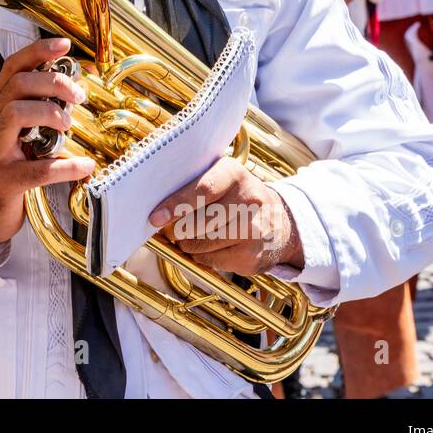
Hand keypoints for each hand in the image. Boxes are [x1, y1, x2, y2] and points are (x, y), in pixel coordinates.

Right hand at [0, 37, 94, 251]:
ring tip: (68, 125)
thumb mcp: (16, 129)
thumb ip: (38, 107)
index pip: (13, 67)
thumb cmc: (5, 162)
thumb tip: (74, 88)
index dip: (38, 51)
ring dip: (50, 114)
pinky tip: (84, 166)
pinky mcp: (4, 179)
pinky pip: (37, 170)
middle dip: (53, 83)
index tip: (64, 45)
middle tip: (77, 96)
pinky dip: (65, 167)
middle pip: (18, 85)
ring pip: (16, 114)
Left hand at [149, 157, 303, 274]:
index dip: (176, 205)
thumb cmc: (234, 197)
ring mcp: (254, 229)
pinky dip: (203, 256)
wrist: (278, 219)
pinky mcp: (253, 254)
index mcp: (234, 173)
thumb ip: (192, 185)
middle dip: (180, 229)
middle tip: (176, 229)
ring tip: (192, 238)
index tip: (155, 218)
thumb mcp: (220, 179)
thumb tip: (158, 208)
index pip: (202, 190)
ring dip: (189, 244)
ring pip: (203, 243)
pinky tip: (209, 247)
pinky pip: (213, 259)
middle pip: (199, 222)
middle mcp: (249, 199)